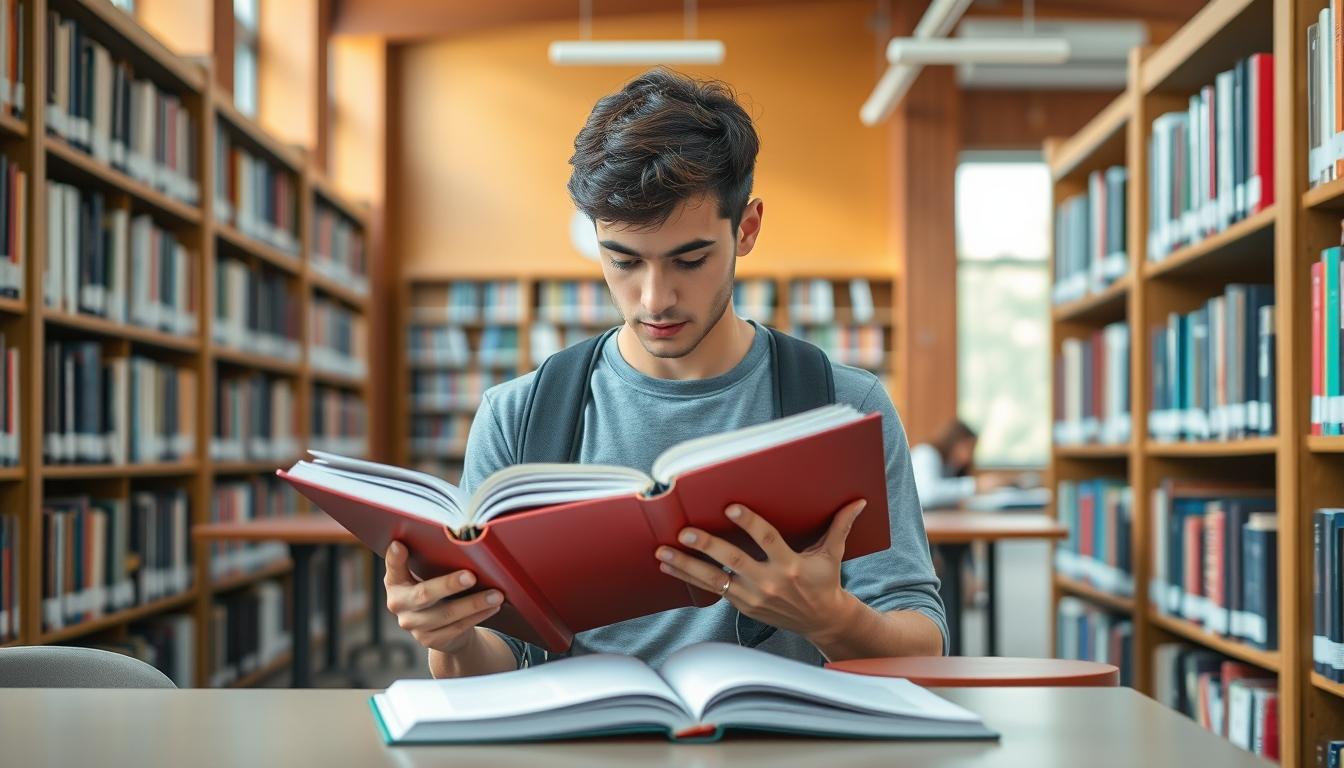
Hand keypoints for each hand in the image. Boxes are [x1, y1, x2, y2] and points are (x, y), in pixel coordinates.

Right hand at [384, 541, 503, 655]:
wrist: (440, 629)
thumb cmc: (435, 590)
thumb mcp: (426, 575)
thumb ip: (429, 560)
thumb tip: (455, 540)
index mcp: (395, 583)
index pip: (393, 568)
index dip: (395, 558)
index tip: (400, 545)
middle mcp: (399, 605)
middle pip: (424, 594)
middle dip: (449, 585)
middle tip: (471, 576)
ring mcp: (413, 625)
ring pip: (447, 614)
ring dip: (474, 604)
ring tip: (495, 595)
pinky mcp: (429, 640)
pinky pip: (457, 627)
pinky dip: (478, 616)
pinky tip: (492, 607)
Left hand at [653, 500, 866, 643]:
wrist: (822, 621)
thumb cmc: (825, 582)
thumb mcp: (833, 555)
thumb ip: (840, 526)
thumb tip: (859, 501)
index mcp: (792, 565)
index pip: (767, 540)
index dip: (749, 523)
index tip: (730, 507)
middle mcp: (770, 582)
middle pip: (734, 561)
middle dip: (707, 547)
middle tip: (685, 532)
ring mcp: (753, 597)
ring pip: (715, 579)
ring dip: (686, 566)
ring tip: (662, 553)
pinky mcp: (742, 605)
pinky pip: (711, 590)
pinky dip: (688, 579)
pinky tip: (667, 566)